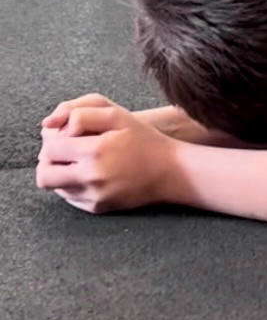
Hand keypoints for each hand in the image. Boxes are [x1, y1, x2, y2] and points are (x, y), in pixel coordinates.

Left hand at [37, 94, 187, 214]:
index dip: (55, 139)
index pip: (50, 148)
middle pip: (44, 174)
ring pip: (54, 187)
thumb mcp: (115, 113)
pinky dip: (73, 185)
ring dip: (59, 173)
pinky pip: (70, 198)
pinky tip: (90, 173)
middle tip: (65, 151)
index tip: (69, 135)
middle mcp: (92, 178)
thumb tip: (45, 125)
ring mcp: (93, 196)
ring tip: (79, 161)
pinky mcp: (97, 208)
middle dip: (49, 161)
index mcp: (95, 151)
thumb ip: (77, 111)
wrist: (170, 171)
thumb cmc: (142, 138)